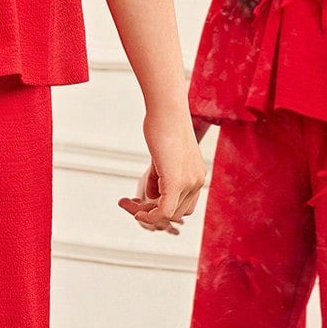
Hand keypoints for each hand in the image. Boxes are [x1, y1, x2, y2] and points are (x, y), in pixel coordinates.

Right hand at [118, 114, 206, 234]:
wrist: (167, 110)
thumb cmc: (163, 125)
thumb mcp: (162, 155)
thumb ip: (160, 176)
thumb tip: (152, 196)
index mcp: (197, 175)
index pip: (183, 205)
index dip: (162, 208)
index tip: (141, 201)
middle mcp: (198, 181)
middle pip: (177, 213)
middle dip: (153, 213)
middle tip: (130, 203)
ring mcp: (190, 183)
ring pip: (169, 214)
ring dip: (148, 213)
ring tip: (129, 204)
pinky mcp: (177, 182)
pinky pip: (164, 212)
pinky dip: (150, 216)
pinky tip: (137, 213)